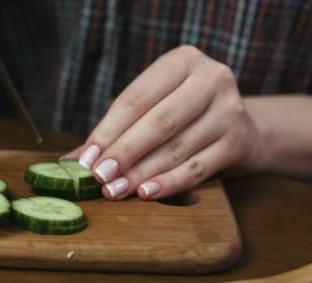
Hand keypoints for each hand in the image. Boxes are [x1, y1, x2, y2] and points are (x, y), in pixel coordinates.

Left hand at [65, 45, 260, 199]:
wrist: (240, 128)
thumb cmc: (181, 115)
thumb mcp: (152, 108)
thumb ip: (116, 130)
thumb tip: (72, 161)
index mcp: (182, 61)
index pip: (136, 99)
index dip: (108, 131)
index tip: (87, 159)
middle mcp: (211, 78)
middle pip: (158, 122)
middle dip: (124, 153)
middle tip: (99, 177)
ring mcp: (230, 109)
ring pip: (177, 147)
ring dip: (141, 173)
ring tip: (115, 190)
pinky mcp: (239, 141)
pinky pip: (198, 168)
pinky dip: (169, 183)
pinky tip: (146, 193)